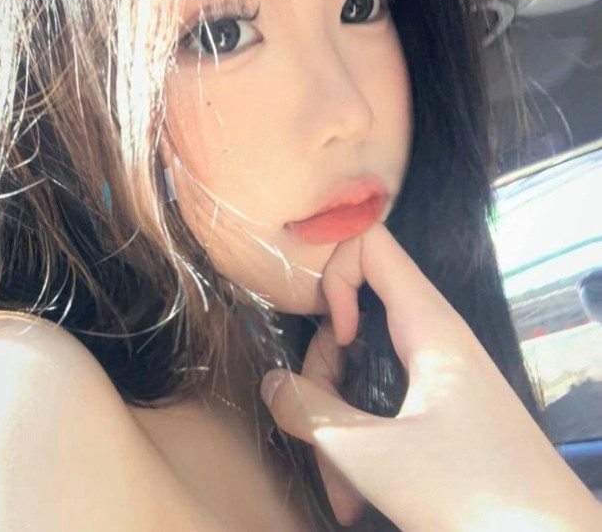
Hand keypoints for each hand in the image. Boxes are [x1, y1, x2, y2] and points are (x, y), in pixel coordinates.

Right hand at [260, 224, 601, 530]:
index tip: (333, 334)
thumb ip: (308, 411)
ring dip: (337, 417)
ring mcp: (438, 375)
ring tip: (341, 487)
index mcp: (428, 325)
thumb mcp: (370, 454)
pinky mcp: (441, 409)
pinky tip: (355, 490)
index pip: (370, 245)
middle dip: (323, 370)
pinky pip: (383, 399)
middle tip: (317, 426)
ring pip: (364, 367)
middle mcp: (434, 339)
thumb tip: (270, 383)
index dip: (334, 272)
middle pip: (354, 317)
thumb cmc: (468, 492)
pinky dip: (361, 435)